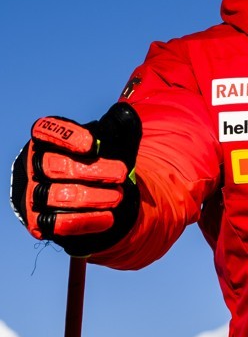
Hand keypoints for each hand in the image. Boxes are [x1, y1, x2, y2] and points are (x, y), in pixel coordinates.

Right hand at [10, 103, 141, 255]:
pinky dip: (85, 221)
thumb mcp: (113, 142)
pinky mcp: (39, 222)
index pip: (46, 131)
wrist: (95, 200)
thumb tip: (125, 112)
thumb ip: (120, 126)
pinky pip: (58, 223)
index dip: (67, 136)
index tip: (92, 144)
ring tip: (117, 197)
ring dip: (92, 197)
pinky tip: (108, 217)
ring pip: (57, 195)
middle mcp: (34, 167)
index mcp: (47, 142)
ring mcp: (33, 195)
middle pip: (56, 166)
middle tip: (120, 174)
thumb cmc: (100, 163)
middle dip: (92, 170)